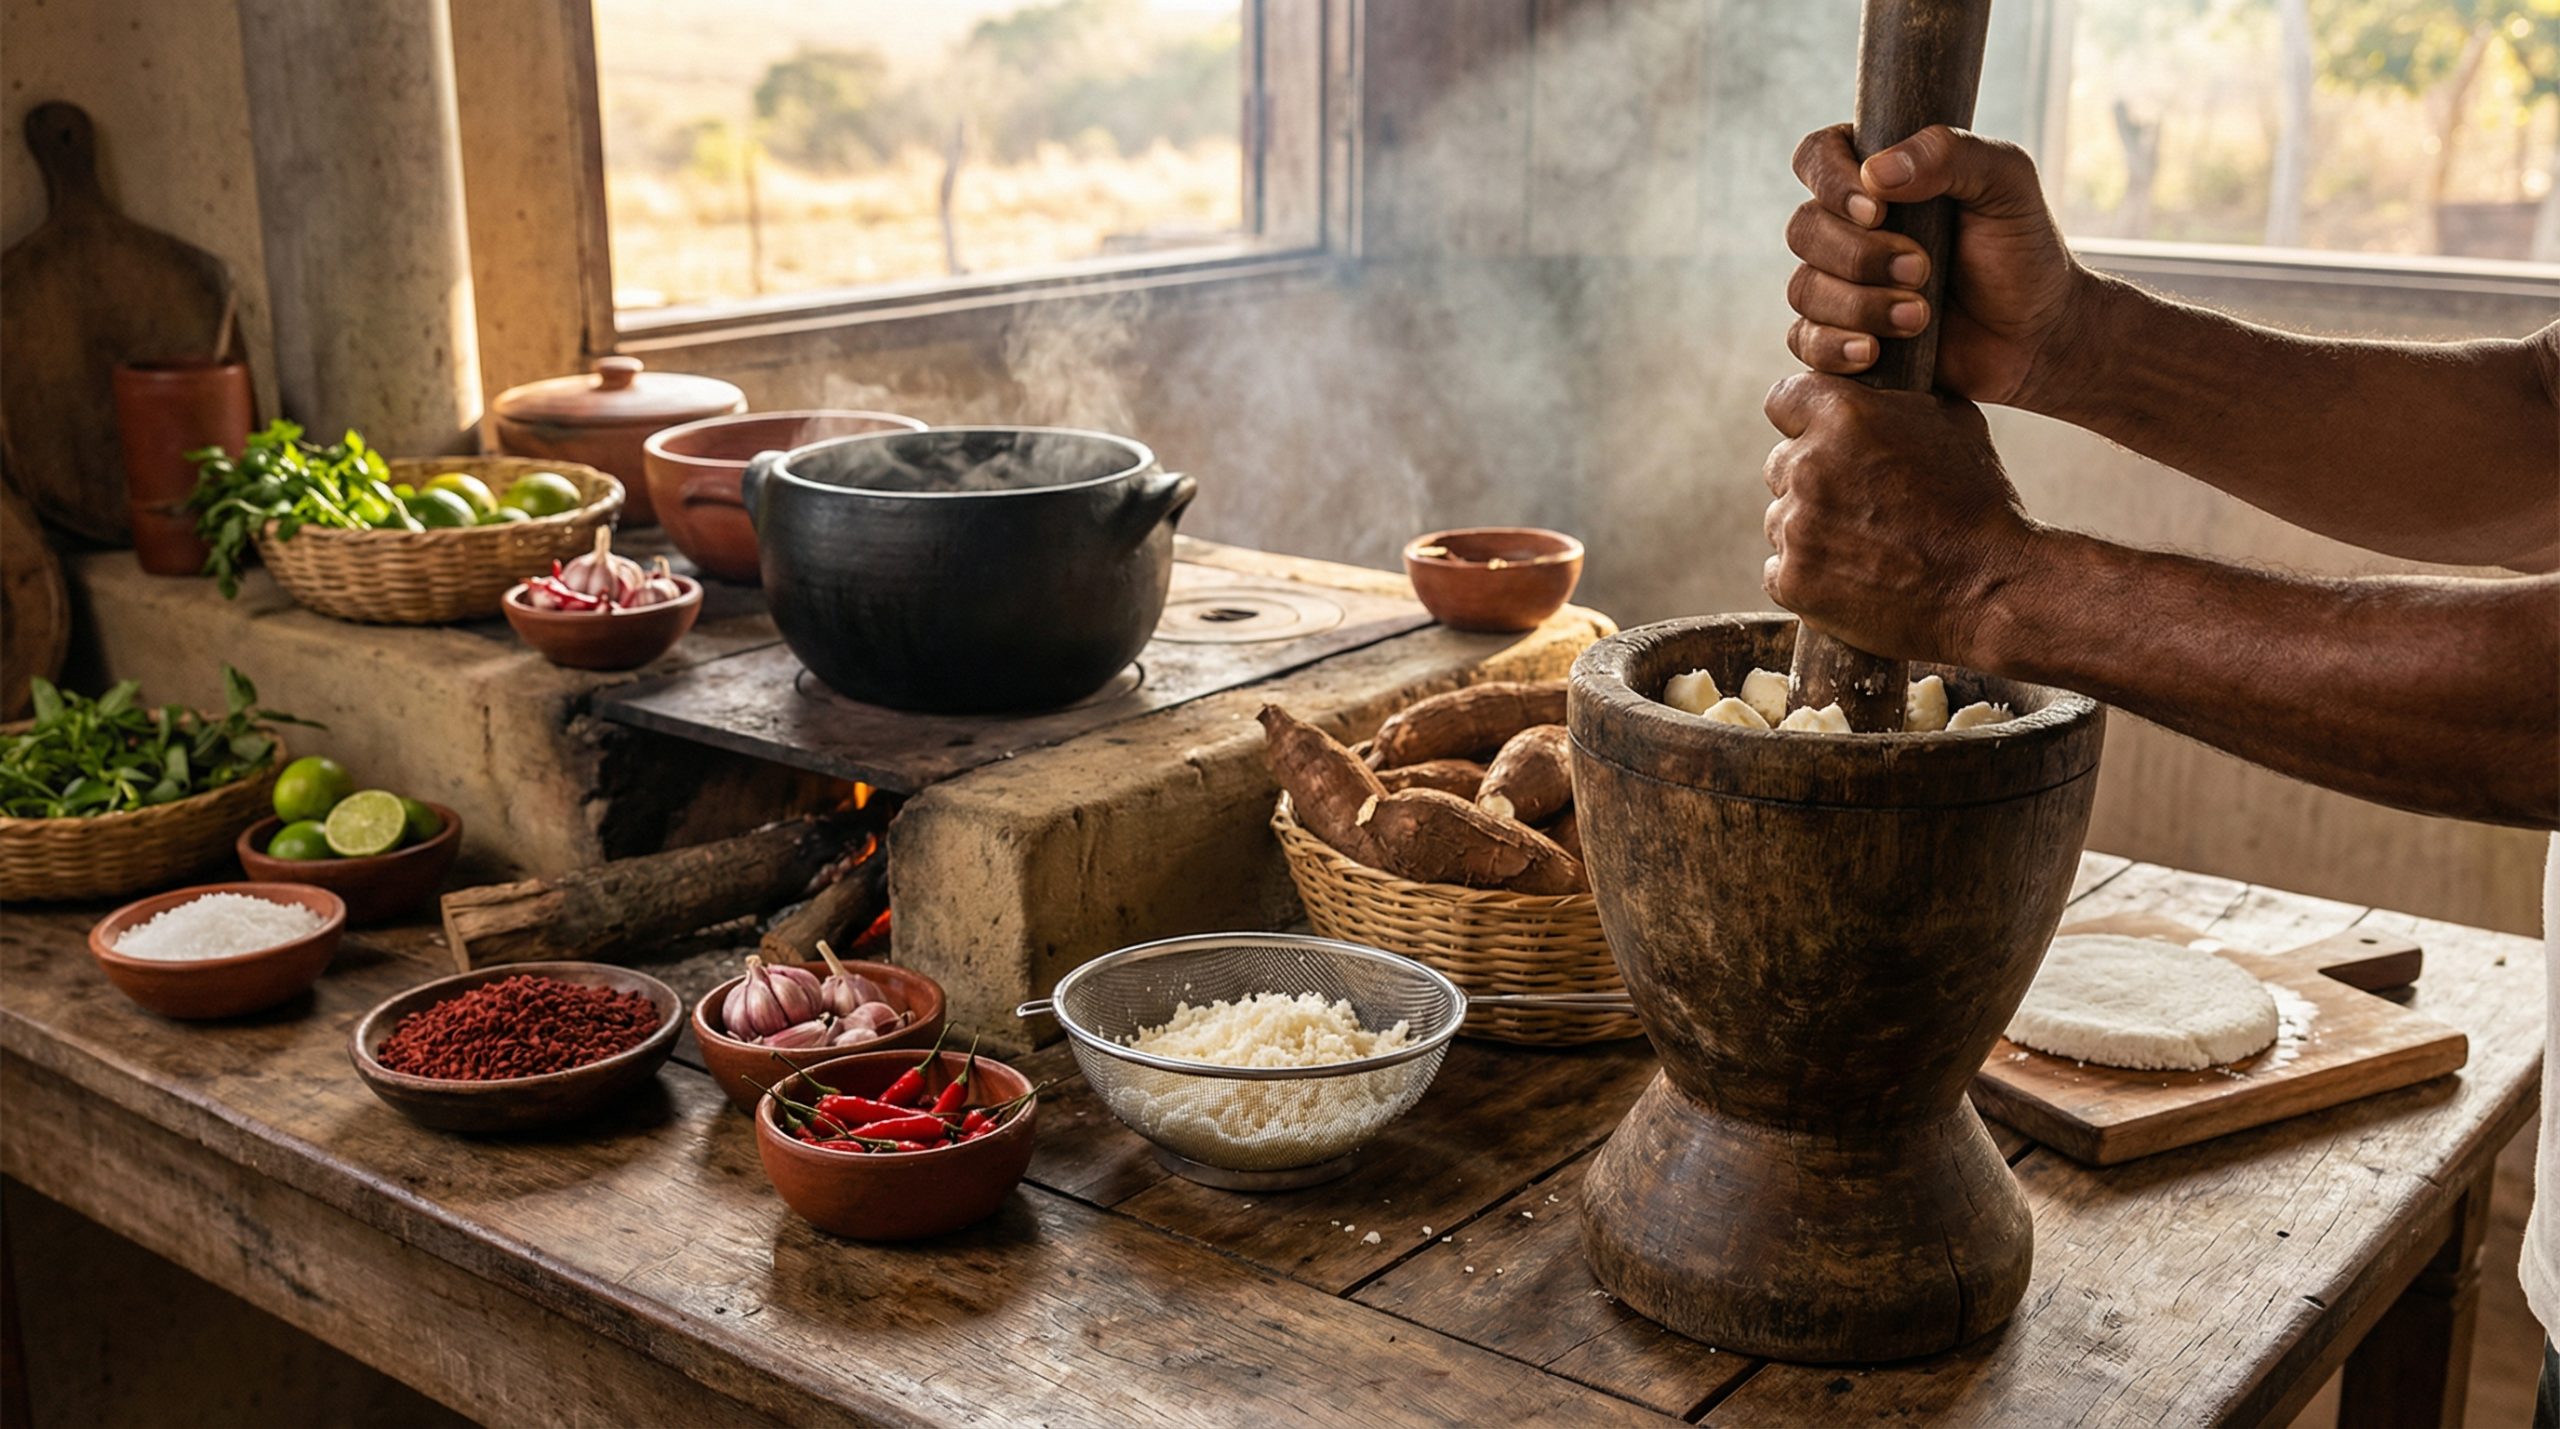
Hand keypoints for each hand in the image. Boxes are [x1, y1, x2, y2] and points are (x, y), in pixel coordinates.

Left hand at [1761, 373, 2043, 663]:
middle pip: (1780, 464)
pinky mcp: (1793, 580)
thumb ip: (1893, 397)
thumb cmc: (1977, 501)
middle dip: (1811, 479)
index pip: (1784, 401)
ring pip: (1781, 519)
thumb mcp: (1950, 421)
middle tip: (1859, 503)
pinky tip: (1851, 577)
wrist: (1992, 586)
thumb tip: (1868, 388)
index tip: (1821, 438)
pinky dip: (1807, 575)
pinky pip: (1780, 569)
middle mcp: (1809, 466)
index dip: (1804, 420)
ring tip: (1866, 544)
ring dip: (1810, 529)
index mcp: (1842, 415)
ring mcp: (1797, 527)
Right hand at [1785, 124, 2091, 410]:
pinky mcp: (1840, 336)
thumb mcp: (2005, 183)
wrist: (2036, 334)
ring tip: (1920, 317)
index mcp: (1878, 176)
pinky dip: (1835, 347)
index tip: (1877, 210)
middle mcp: (1848, 227)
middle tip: (1922, 270)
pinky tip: (1874, 351)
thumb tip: (1876, 172)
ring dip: (1860, 305)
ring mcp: (1840, 283)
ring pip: (1803, 288)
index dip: (1831, 181)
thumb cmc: (2021, 250)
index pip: (1817, 157)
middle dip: (1859, 256)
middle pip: (1803, 229)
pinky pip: (1805, 341)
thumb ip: (1949, 155)